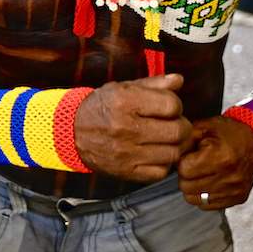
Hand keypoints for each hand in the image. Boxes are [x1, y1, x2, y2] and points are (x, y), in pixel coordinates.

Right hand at [71, 74, 191, 182]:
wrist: (69, 131)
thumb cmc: (100, 107)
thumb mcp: (122, 88)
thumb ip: (153, 84)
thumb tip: (179, 80)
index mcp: (123, 101)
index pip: (172, 105)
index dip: (176, 105)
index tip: (169, 108)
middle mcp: (124, 128)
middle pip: (177, 131)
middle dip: (182, 127)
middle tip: (174, 125)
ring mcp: (125, 153)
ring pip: (173, 154)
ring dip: (175, 146)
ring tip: (166, 140)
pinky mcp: (125, 171)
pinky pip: (160, 172)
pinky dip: (163, 164)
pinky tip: (155, 154)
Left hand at [177, 114, 252, 210]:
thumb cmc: (227, 133)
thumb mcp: (204, 127)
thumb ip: (184, 140)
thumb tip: (169, 155)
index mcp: (220, 157)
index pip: (184, 170)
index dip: (182, 162)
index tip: (188, 157)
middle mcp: (229, 177)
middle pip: (187, 187)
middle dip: (185, 176)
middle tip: (193, 166)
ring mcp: (234, 190)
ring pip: (194, 199)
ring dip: (192, 187)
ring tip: (200, 174)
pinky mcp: (237, 199)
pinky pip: (207, 206)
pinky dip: (203, 196)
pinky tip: (209, 182)